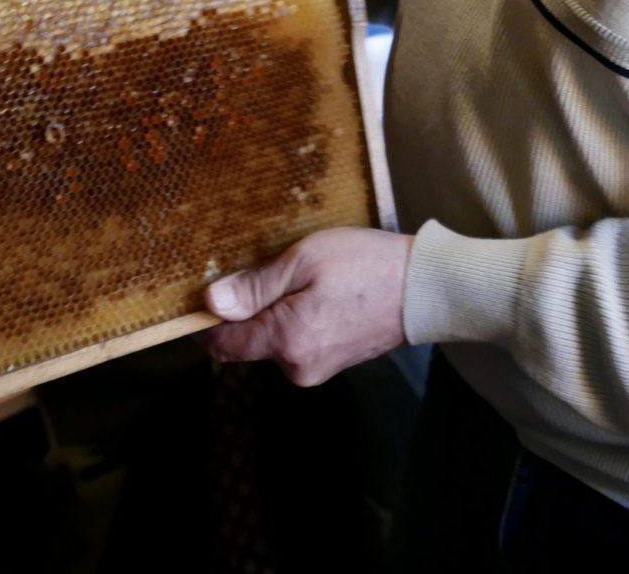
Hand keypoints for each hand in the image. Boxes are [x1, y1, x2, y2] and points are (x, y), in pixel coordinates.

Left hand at [204, 227, 412, 385]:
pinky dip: (297, 320)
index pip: (223, 344)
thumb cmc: (364, 265)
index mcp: (285, 341)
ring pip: (274, 341)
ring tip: (301, 277)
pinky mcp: (333, 363)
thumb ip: (255, 286)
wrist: (422, 288)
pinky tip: (319, 293)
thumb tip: (210, 304)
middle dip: (248, 311)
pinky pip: (298, 343)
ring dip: (275, 314)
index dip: (206, 321)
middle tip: (268, 268)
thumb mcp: (305, 259)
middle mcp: (296, 366)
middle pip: (249, 342)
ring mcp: (317, 369)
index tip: (205, 292)